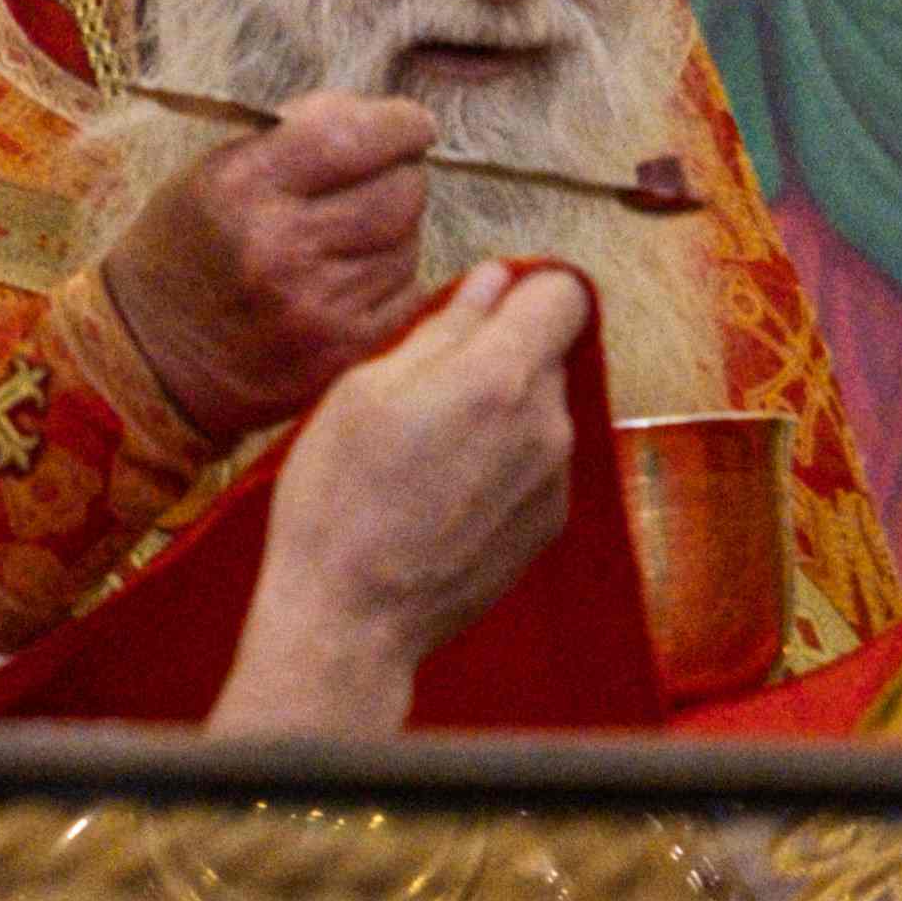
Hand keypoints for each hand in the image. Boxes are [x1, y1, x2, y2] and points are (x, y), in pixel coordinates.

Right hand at [99, 94, 440, 438]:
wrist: (145, 357)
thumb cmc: (184, 249)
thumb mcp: (214, 172)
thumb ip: (296, 137)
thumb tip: (380, 119)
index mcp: (242, 187)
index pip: (351, 136)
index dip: (399, 123)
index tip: (414, 124)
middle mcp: (280, 247)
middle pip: (398, 192)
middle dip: (403, 176)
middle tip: (386, 179)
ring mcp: (314, 307)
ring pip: (407, 244)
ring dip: (395, 231)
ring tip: (354, 235)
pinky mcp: (339, 353)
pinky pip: (404, 295)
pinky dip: (391, 279)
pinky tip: (354, 278)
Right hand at [210, 268, 595, 733]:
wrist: (352, 618)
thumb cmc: (339, 499)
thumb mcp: (365, 390)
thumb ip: (443, 329)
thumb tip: (493, 282)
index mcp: (500, 377)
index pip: (562, 294)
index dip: (524, 293)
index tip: (482, 312)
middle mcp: (547, 424)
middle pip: (546, 356)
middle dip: (498, 359)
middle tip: (424, 399)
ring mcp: (554, 479)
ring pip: (540, 411)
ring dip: (499, 415)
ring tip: (429, 458)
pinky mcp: (550, 524)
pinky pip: (537, 463)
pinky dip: (503, 465)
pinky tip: (445, 497)